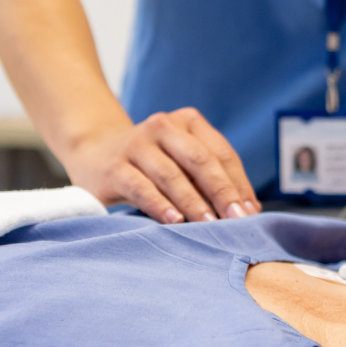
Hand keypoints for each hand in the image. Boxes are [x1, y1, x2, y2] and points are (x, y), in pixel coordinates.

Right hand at [66, 108, 261, 222]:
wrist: (94, 155)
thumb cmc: (151, 165)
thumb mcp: (181, 163)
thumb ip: (209, 180)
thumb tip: (247, 212)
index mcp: (188, 122)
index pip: (221, 153)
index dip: (239, 184)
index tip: (251, 213)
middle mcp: (163, 126)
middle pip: (200, 160)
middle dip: (222, 192)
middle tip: (238, 220)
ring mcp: (137, 144)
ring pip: (172, 174)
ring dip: (194, 202)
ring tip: (210, 225)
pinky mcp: (114, 166)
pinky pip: (141, 187)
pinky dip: (160, 205)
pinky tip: (175, 221)